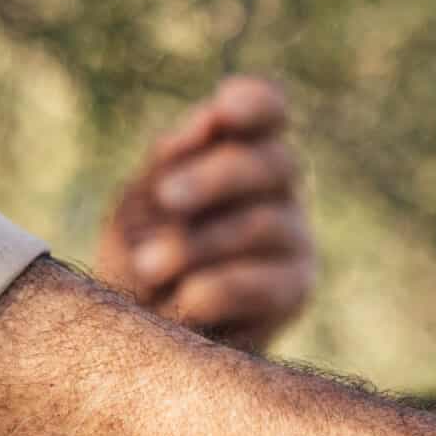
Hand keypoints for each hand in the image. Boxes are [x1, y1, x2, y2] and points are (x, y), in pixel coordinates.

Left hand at [98, 75, 314, 351]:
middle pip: (273, 162)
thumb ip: (173, 160)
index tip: (225, 110)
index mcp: (240, 148)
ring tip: (149, 267)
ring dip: (199, 244)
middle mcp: (278, 188)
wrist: (144, 333)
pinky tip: (183, 301)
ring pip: (265, 223)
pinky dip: (216, 289)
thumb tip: (211, 119)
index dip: (255, 103)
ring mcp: (295, 238)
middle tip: (167, 198)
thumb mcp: (140, 199)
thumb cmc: (141, 252)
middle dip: (216, 178)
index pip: (267, 109)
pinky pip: (263, 282)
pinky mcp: (295, 290)